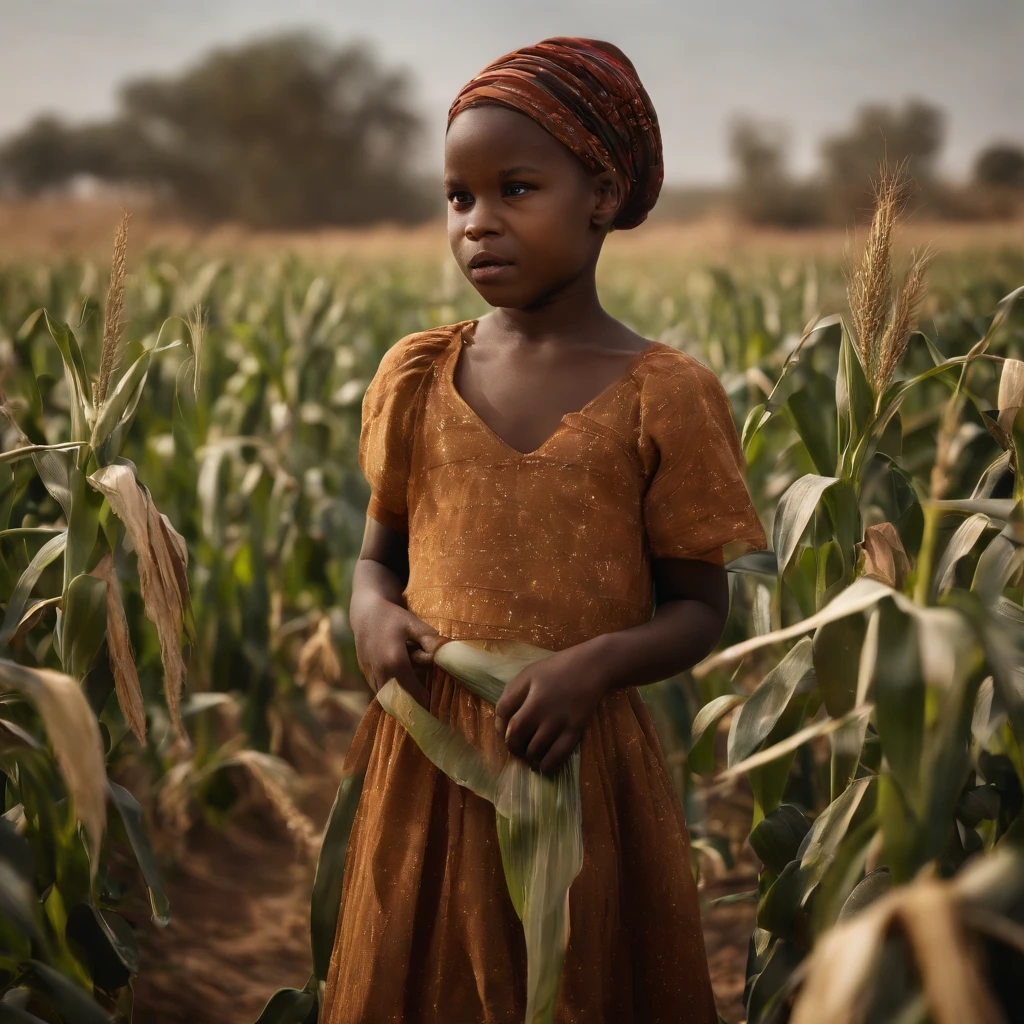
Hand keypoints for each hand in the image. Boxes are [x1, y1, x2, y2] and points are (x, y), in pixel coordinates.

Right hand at [352, 596, 442, 708]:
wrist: (366, 614)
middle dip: (408, 701)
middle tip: (420, 702)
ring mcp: (370, 674)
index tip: (429, 702)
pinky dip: (388, 691)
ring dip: (397, 696)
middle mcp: (380, 671)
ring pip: (386, 696)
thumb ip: (430, 641)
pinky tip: (397, 682)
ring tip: (408, 690)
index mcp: (395, 661)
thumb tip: (445, 655)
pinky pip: (378, 690)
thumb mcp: (414, 624)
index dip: (421, 698)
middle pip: (397, 699)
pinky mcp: (365, 674)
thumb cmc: (393, 618)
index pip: (411, 689)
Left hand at [495, 643, 610, 775]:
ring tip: (531, 754)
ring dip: (528, 755)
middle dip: (512, 744)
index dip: (499, 724)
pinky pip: (558, 754)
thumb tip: (502, 720)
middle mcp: (539, 705)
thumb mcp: (530, 673)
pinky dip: (548, 765)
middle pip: (515, 733)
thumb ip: (513, 692)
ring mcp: (558, 719)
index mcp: (526, 688)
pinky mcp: (575, 729)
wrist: (592, 666)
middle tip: (516, 747)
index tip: (504, 730)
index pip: (502, 711)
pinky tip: (544, 767)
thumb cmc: (558, 668)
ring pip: (534, 748)